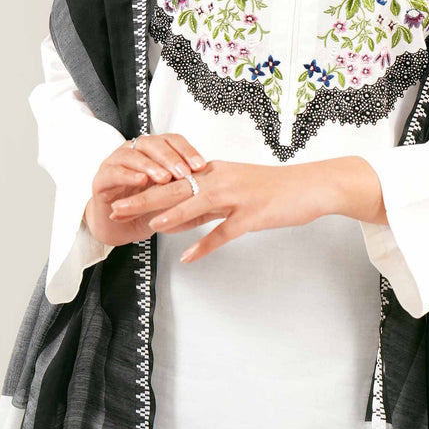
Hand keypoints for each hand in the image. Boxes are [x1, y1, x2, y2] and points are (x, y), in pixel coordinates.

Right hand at [84, 133, 206, 246]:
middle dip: (170, 158)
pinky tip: (141, 181)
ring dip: (150, 165)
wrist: (120, 228)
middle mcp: (134, 151)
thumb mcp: (171, 195)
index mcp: (152, 150)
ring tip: (164, 179)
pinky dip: (128, 175)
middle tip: (183, 173)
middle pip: (153, 143)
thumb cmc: (147, 207)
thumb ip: (185, 184)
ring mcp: (116, 162)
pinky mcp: (101, 179)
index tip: (201, 165)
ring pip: (133, 154)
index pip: (172, 140)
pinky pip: (114, 172)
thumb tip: (210, 177)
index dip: (186, 150)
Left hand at [107, 159, 332, 261]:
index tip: (119, 194)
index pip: (173, 179)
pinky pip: (224, 231)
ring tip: (146, 226)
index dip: (145, 188)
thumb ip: (204, 205)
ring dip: (170, 215)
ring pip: (197, 205)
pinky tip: (188, 257)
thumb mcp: (235, 191)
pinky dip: (205, 244)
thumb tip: (172, 219)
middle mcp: (222, 180)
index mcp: (216, 172)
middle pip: (176, 189)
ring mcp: (237, 197)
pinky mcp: (252, 215)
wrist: (311, 185)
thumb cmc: (274, 189)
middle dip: (144, 199)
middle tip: (116, 207)